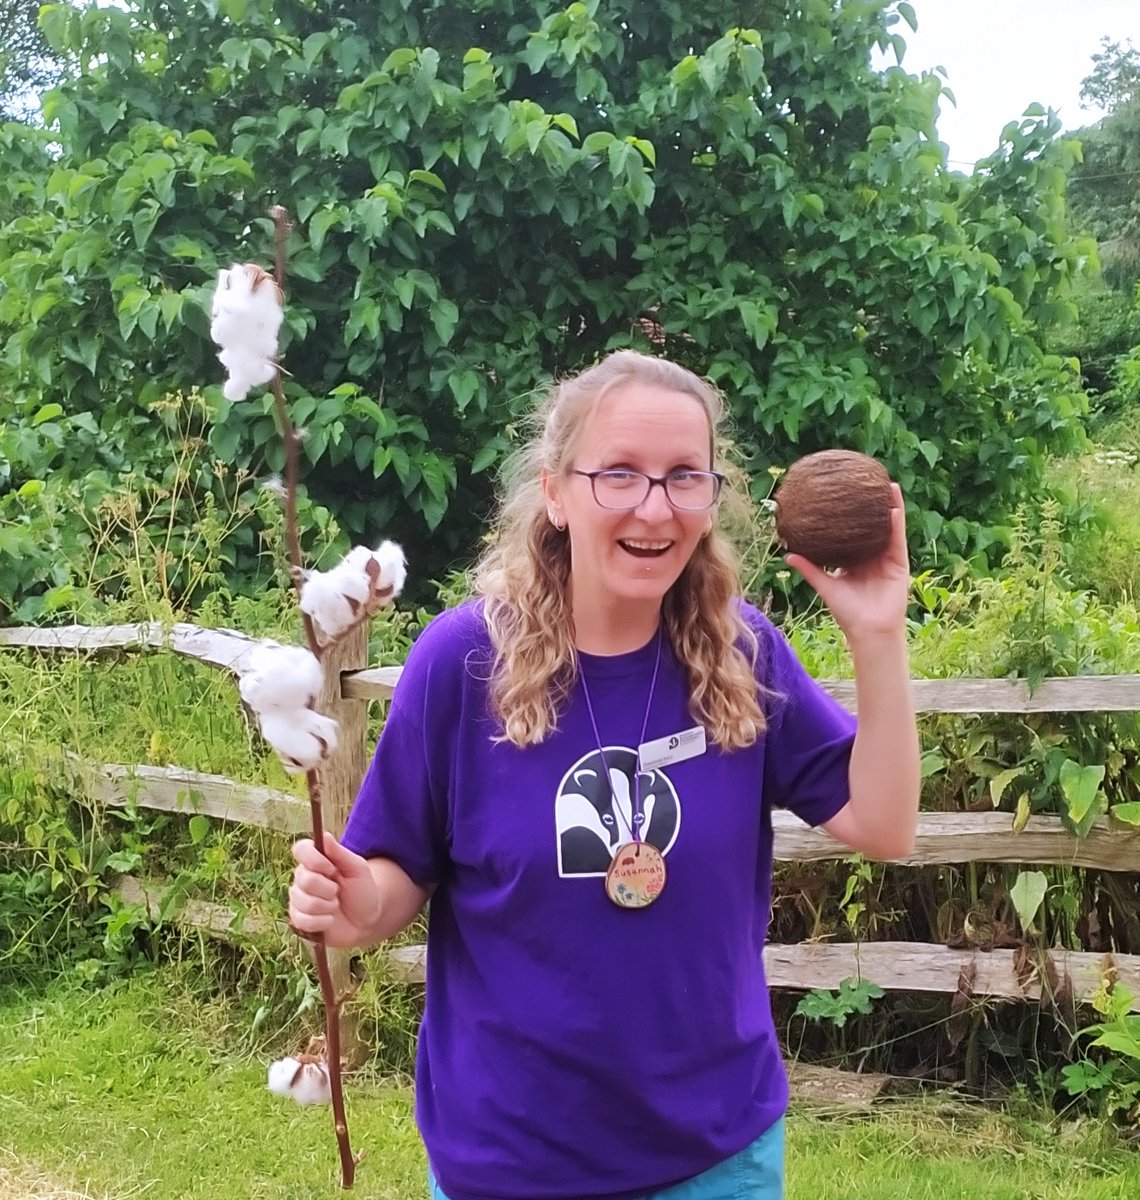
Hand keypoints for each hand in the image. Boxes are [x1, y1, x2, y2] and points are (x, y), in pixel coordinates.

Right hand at [288, 832, 379, 947]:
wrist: (366, 920)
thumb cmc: (362, 891)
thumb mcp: (358, 869)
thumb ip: (340, 853)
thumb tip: (324, 835)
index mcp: (316, 861)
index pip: (300, 849)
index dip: (313, 859)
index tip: (331, 868)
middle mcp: (303, 878)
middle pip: (305, 879)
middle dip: (329, 889)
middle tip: (339, 891)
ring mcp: (298, 899)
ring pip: (305, 902)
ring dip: (328, 906)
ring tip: (335, 905)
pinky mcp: (298, 920)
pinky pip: (305, 921)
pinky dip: (324, 922)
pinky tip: (330, 920)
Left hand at [784, 482, 909, 646]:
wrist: (868, 630)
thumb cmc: (847, 612)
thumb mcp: (825, 585)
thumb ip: (809, 569)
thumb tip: (788, 554)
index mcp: (854, 560)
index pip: (852, 532)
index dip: (849, 515)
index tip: (842, 495)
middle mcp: (871, 555)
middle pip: (871, 525)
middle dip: (869, 505)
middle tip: (864, 481)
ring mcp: (886, 557)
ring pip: (888, 526)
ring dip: (889, 506)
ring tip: (886, 484)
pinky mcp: (899, 562)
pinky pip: (897, 538)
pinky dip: (896, 522)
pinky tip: (893, 506)